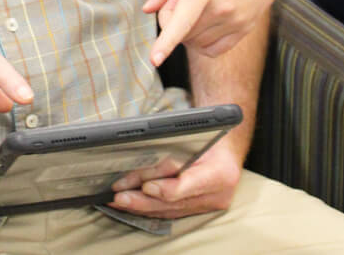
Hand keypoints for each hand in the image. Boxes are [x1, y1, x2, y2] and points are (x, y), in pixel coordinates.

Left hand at [109, 138, 240, 217]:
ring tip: (117, 201)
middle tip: (119, 196)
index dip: (166, 189)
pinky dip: (149, 208)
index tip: (146, 187)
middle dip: (143, 200)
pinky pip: (170, 212)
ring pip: (169, 210)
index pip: (189, 184)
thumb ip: (176, 143)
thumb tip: (145, 150)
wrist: (227, 144)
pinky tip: (131, 204)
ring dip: (141, 206)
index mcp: (220, 172)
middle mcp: (217, 194)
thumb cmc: (210, 132)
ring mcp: (208, 205)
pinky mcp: (199, 209)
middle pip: (174, 202)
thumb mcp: (197, 131)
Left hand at [144, 0, 292, 64]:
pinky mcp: (247, 27)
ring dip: (186, 30)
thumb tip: (148, 9)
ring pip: (198, 43)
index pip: (181, 23)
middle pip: (184, 34)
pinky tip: (203, 18)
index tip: (154, 60)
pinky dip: (202, 41)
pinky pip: (216, 49)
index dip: (165, 43)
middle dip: (170, 19)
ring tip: (194, 2)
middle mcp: (222, 9)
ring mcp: (237, 21)